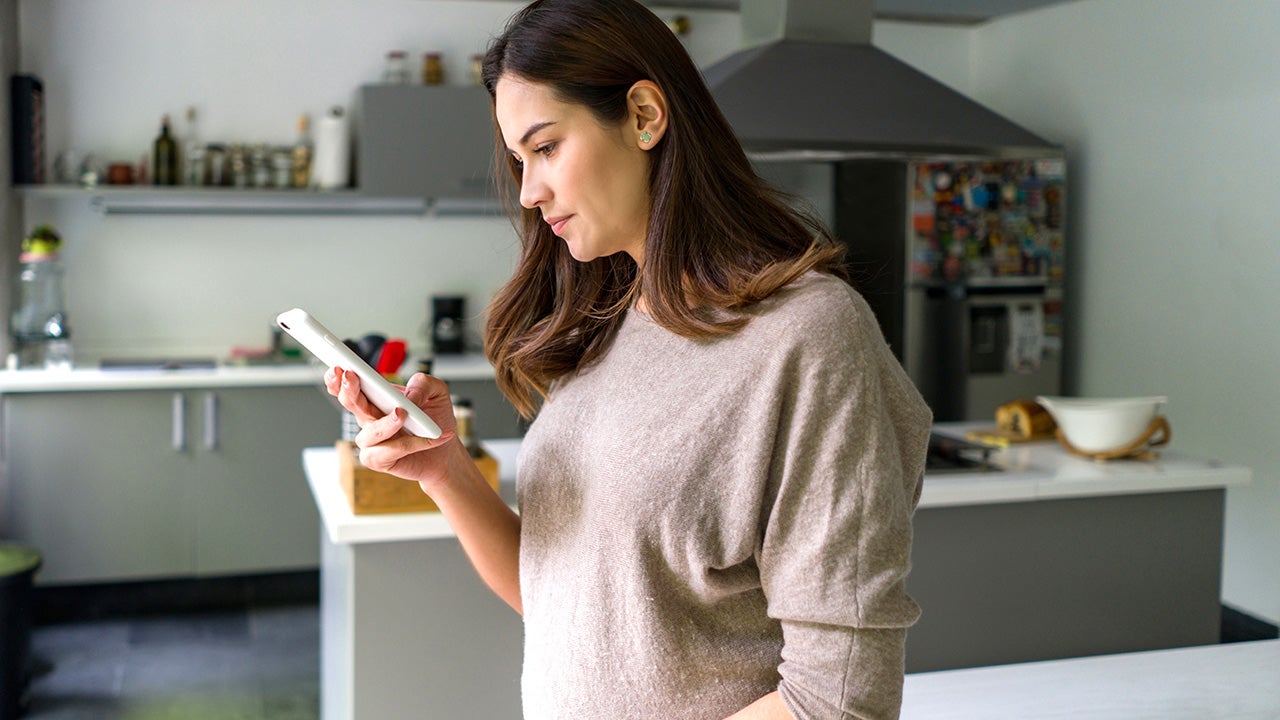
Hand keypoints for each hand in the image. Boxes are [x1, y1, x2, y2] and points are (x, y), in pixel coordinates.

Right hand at [324, 368, 457, 488]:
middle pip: (350, 403)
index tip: (337, 367)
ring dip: (385, 423)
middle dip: (348, 390)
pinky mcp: (379, 460)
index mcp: (375, 398)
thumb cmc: (435, 420)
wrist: (445, 452)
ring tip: (402, 414)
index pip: (349, 386)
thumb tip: (408, 397)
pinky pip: (385, 452)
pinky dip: (406, 445)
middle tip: (351, 377)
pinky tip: (423, 440)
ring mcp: (371, 440)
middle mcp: (369, 417)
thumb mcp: (437, 392)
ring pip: (369, 432)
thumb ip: (424, 384)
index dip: (338, 378)